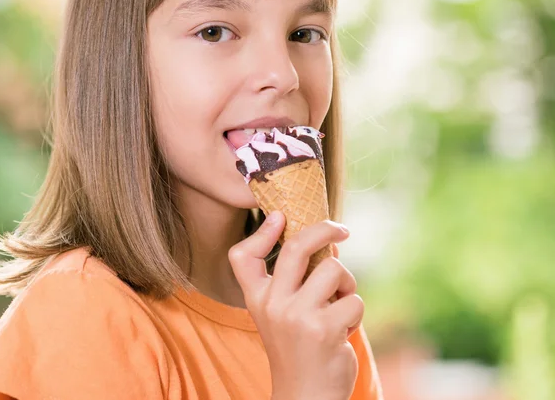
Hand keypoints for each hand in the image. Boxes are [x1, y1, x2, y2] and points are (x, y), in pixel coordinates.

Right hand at [229, 211, 363, 399]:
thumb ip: (296, 280)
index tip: (281, 216)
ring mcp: (296, 316)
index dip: (261, 231)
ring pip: (334, 269)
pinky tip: (343, 330)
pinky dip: (355, 311)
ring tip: (340, 304)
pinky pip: (353, 300)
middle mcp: (272, 304)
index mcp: (257, 298)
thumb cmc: (298, 348)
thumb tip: (328, 242)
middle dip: (324, 229)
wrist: (305, 397)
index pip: (244, 257)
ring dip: (346, 283)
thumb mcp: (283, 313)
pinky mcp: (324, 329)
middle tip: (341, 230)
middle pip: (296, 247)